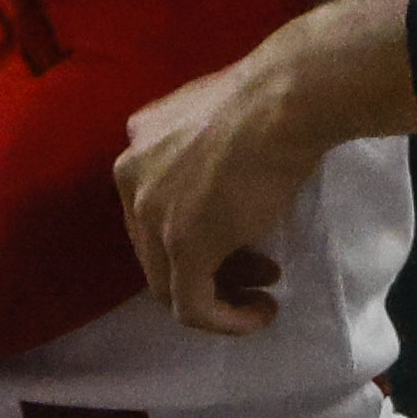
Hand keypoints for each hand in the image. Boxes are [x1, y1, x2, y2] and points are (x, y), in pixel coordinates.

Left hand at [116, 39, 323, 334]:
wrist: (286, 97)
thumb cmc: (272, 99)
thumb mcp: (220, 120)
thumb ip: (204, 148)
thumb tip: (223, 174)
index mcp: (138, 142)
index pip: (152, 206)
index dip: (199, 229)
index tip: (245, 238)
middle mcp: (130, 176)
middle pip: (156, 244)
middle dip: (211, 263)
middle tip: (260, 271)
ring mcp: (152, 213)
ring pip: (168, 279)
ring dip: (218, 293)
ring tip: (263, 294)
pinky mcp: (182, 245)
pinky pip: (191, 305)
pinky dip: (223, 320)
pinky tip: (258, 314)